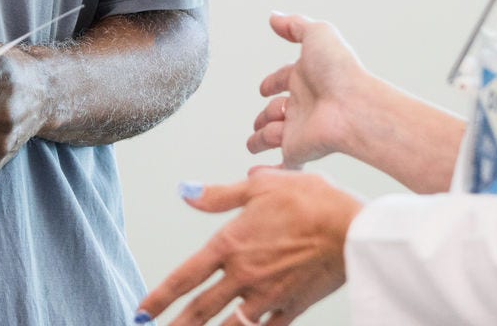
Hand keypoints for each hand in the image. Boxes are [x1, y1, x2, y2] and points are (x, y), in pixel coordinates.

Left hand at [136, 168, 359, 325]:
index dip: (160, 296)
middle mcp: (244, 276)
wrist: (354, 230)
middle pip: (201, 309)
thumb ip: (219, 195)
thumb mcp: (261, 186)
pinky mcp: (293, 307)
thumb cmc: (311, 201)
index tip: (142, 311)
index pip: (186, 276)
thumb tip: (186, 191)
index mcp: (231, 245)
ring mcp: (268, 296)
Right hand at [248, 13, 369, 167]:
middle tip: (260, 120)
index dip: (272, 82)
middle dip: (264, 115)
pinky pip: (282, 164)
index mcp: (305, 77)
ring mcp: (299, 128)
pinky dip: (270, 171)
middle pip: (276, 110)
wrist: (352, 106)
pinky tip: (259, 173)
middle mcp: (302, 103)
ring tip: (255, 142)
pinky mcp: (298, 150)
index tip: (264, 87)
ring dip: (261, 138)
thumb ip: (294, 25)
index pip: (283, 79)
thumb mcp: (317, 34)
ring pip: (272, 136)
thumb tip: (274, 17)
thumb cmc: (340, 71)